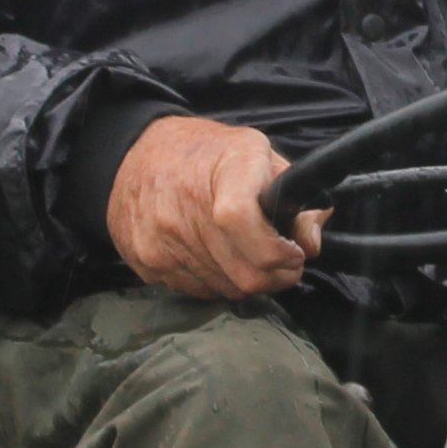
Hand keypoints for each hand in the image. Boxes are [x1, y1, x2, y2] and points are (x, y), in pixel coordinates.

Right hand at [107, 115, 316, 300]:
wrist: (135, 157)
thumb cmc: (206, 155)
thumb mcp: (258, 155)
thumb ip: (292, 196)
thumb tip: (311, 242)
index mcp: (224, 171)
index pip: (245, 223)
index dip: (278, 250)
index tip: (294, 251)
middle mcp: (185, 208)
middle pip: (246, 274)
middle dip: (277, 276)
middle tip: (283, 262)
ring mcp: (162, 240)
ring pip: (227, 290)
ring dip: (248, 281)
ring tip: (249, 254)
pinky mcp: (148, 263)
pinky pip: (199, 292)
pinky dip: (218, 282)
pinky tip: (219, 257)